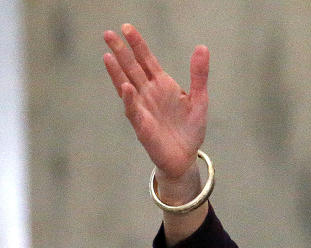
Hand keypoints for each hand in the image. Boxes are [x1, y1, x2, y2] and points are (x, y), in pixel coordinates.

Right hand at [103, 23, 207, 180]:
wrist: (185, 156)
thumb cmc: (190, 128)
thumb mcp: (200, 99)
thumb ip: (199, 75)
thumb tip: (202, 47)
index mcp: (162, 85)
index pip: (146, 60)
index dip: (138, 45)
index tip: (127, 27)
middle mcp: (148, 93)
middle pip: (132, 68)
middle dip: (121, 52)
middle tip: (108, 34)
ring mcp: (143, 108)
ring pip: (126, 86)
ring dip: (117, 72)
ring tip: (108, 56)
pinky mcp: (142, 125)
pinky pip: (134, 110)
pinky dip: (129, 99)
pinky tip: (126, 87)